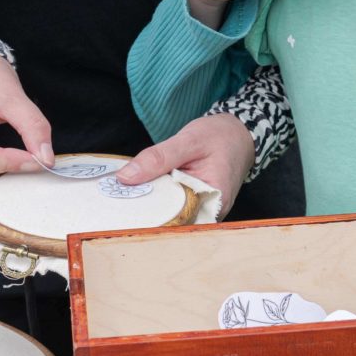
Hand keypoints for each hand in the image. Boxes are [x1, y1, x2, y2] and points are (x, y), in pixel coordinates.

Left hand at [114, 113, 255, 213]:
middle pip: (173, 221)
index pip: (177, 220)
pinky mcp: (196, 204)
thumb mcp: (188, 140)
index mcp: (214, 200)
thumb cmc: (219, 135)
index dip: (148, 219)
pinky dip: (159, 200)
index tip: (122, 213)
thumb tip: (125, 177)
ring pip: (171, 215)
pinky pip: (174, 207)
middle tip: (118, 208)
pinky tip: (144, 193)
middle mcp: (211, 212)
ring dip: (151, 207)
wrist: (238, 134)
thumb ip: (158, 158)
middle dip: (146, 215)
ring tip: (126, 201)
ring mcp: (204, 210)